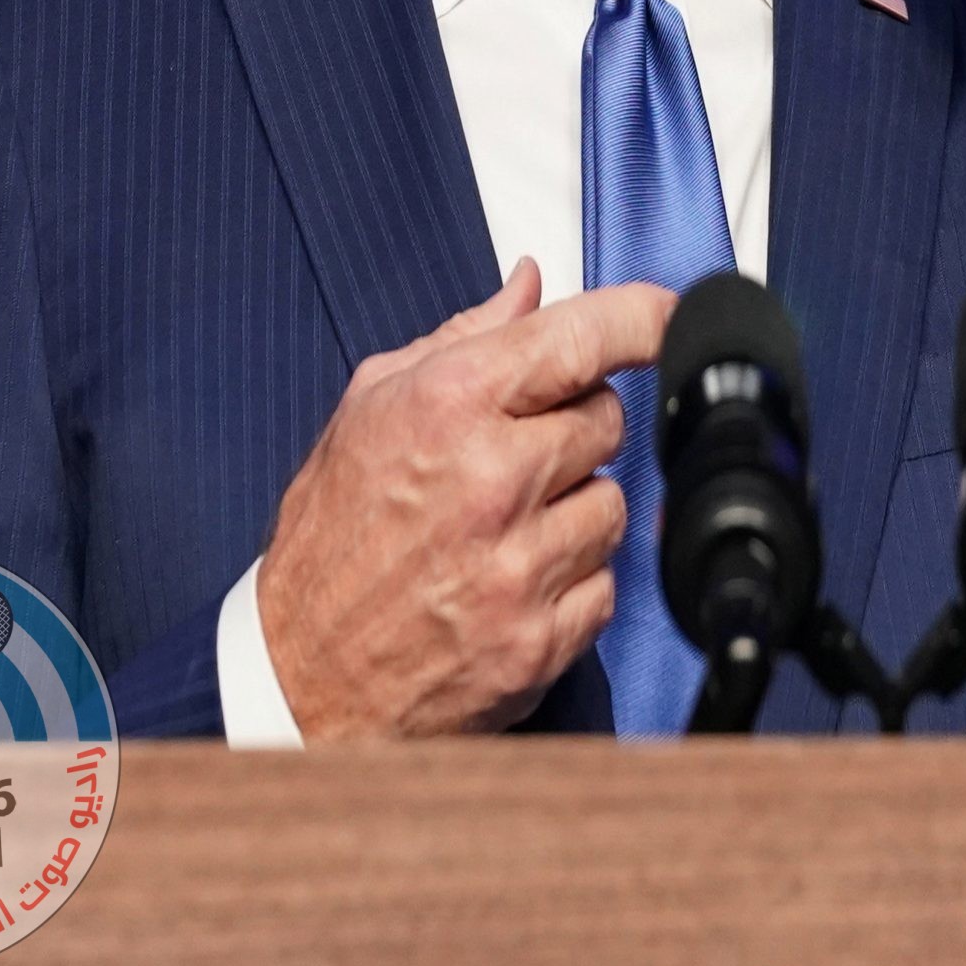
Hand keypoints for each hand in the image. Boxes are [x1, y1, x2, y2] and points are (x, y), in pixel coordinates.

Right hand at [255, 258, 674, 737]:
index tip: (670, 313)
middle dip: (572, 429)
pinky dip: (572, 582)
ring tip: (502, 528)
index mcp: (452, 406)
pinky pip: (607, 584)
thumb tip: (531, 285)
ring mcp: (520, 565)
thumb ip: (464, 336)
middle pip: (608, 418)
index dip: (644, 317)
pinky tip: (512, 583)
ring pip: (615, 502)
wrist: (295, 679)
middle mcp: (493, 480)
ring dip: (574, 509)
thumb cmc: (329, 539)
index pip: (586, 337)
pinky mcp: (539, 641)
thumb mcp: (372, 407)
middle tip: (512, 458)